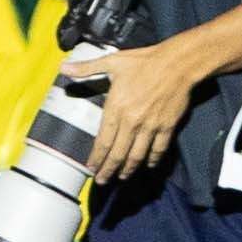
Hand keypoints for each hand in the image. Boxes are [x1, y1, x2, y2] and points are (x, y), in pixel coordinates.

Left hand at [59, 39, 210, 183]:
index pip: (103, 141)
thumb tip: (63, 68)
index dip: (96, 158)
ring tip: (121, 177)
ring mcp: (150, 126)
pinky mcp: (167, 127)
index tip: (91, 168)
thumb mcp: (112, 62)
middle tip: (102, 181)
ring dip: (128, 169)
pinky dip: (152, 160)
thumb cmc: (144, 61)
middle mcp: (132, 121)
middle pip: (118, 154)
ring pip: (137, 156)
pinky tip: (148, 165)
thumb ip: (86, 68)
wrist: (177, 63)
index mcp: (116, 107)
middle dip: (108, 170)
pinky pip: (158, 150)